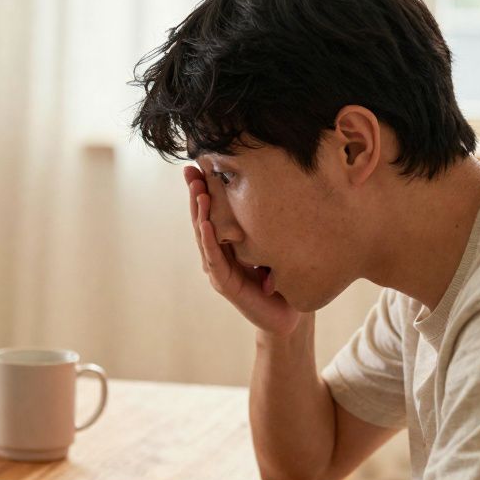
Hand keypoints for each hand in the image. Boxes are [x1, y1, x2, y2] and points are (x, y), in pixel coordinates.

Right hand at [184, 166, 301, 335]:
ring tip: (198, 192)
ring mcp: (219, 271)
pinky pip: (215, 260)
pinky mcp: (225, 285)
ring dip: (200, 214)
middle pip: (202, 220)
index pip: (211, 212)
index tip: (197, 165)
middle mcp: (218, 255)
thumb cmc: (282, 278)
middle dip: (196, 195)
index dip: (203, 190)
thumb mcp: (272, 243)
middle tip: (191, 171)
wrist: (288, 315)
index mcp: (227, 244)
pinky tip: (206, 224)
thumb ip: (263, 224)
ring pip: (204, 237)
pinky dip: (209, 241)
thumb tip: (270, 188)